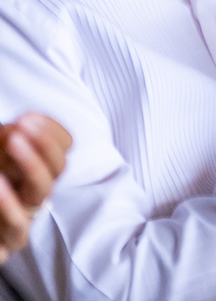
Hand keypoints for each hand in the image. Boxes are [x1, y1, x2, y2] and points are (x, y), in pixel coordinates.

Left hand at [0, 113, 71, 260]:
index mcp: (35, 168)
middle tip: (22, 127)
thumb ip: (7, 141)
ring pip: (43, 193)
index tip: (28, 116)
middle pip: (58, 168)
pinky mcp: (5, 246)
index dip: (51, 130)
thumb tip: (16, 129)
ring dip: (32, 164)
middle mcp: (33, 192)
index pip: (63, 146)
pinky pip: (18, 227)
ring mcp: (22, 217)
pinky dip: (9, 204)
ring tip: (13, 141)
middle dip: (44, 143)